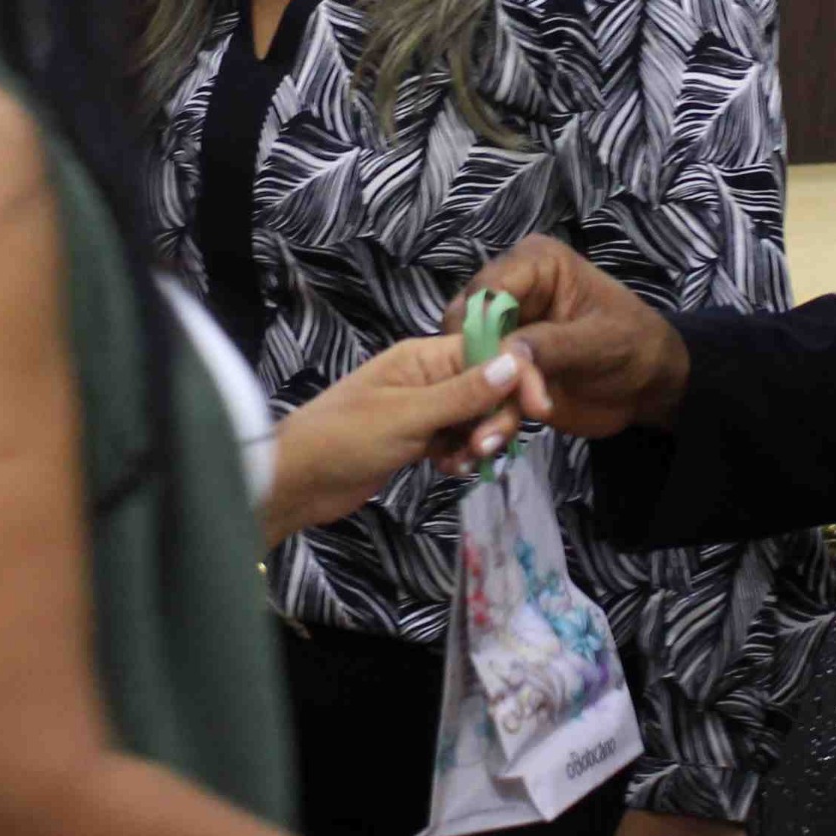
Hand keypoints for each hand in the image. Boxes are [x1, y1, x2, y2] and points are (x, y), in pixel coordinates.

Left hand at [266, 331, 546, 542]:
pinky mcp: (416, 440)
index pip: (490, 353)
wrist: (296, 482)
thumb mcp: (408, 416)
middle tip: (484, 449)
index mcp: (423, 356)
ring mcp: (421, 409)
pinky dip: (460, 455)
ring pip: (474, 418)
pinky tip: (449, 471)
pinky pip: (456, 440)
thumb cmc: (344, 439)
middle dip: (495, 418)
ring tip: (462, 463)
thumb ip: (463, 394)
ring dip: (478, 440)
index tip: (539, 411)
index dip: (518, 377)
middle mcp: (426, 376)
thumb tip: (515, 363)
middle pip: (488, 387)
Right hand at [436, 236, 686, 441]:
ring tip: (490, 433)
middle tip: (488, 407)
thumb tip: (507, 354)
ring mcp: (502, 328)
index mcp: (535, 263)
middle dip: (473, 368)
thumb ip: (553, 345)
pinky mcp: (501, 363)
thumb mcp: (601, 342)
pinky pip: (477, 384)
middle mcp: (510, 289)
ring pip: (464, 357)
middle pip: (462, 324)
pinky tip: (490, 436)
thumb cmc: (636, 347)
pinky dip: (481, 411)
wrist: (650, 386)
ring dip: (474, 396)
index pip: (486, 290)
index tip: (481, 371)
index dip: (477, 329)